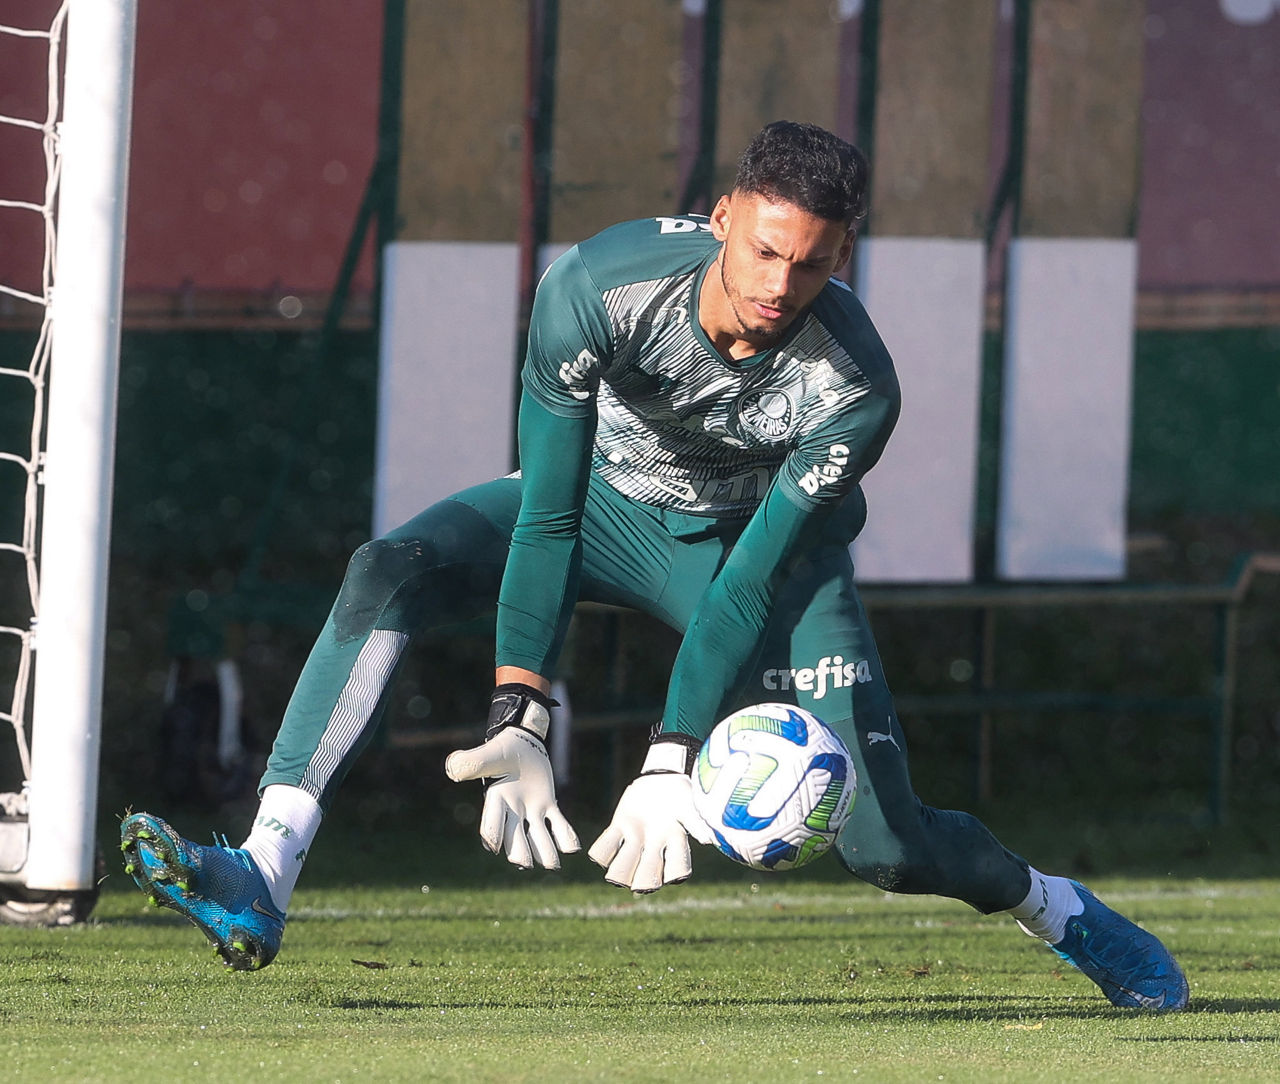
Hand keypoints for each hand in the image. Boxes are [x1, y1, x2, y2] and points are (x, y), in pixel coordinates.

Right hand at [445, 684, 579, 869]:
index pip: (492, 821)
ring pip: (537, 835)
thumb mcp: (489, 754)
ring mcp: (531, 810)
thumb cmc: (503, 748)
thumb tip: (452, 769)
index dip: (492, 833)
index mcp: (496, 798)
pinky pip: (557, 823)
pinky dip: (565, 835)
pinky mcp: (547, 805)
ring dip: (544, 850)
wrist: (522, 741)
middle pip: (514, 836)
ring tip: (553, 865)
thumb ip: (473, 762)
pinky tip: (573, 848)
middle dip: (519, 850)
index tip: (493, 847)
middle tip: (524, 864)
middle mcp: (513, 810)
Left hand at [588, 737, 713, 892]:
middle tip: (639, 886)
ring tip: (615, 878)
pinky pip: (606, 846)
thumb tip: (707, 841)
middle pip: (649, 875)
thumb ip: (696, 822)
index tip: (672, 876)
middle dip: (644, 881)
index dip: (674, 875)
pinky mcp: (619, 827)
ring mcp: (635, 840)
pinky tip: (601, 853)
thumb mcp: (690, 803)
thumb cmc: (681, 791)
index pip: (678, 868)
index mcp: (676, 842)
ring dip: (620, 872)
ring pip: (625, 866)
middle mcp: (655, 848)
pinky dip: (602, 852)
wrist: (662, 777)